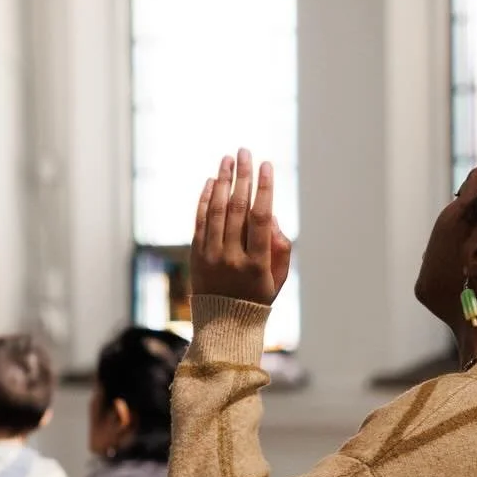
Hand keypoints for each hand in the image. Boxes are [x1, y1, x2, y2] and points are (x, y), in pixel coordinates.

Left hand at [190, 148, 292, 306]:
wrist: (223, 324)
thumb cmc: (257, 298)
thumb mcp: (278, 279)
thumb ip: (280, 247)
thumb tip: (272, 215)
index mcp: (256, 264)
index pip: (261, 218)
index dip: (264, 189)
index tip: (267, 165)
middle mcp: (232, 258)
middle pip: (236, 209)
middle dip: (241, 176)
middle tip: (244, 151)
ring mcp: (211, 256)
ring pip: (215, 211)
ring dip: (221, 182)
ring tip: (227, 160)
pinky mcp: (196, 255)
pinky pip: (200, 221)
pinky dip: (204, 199)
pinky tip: (210, 182)